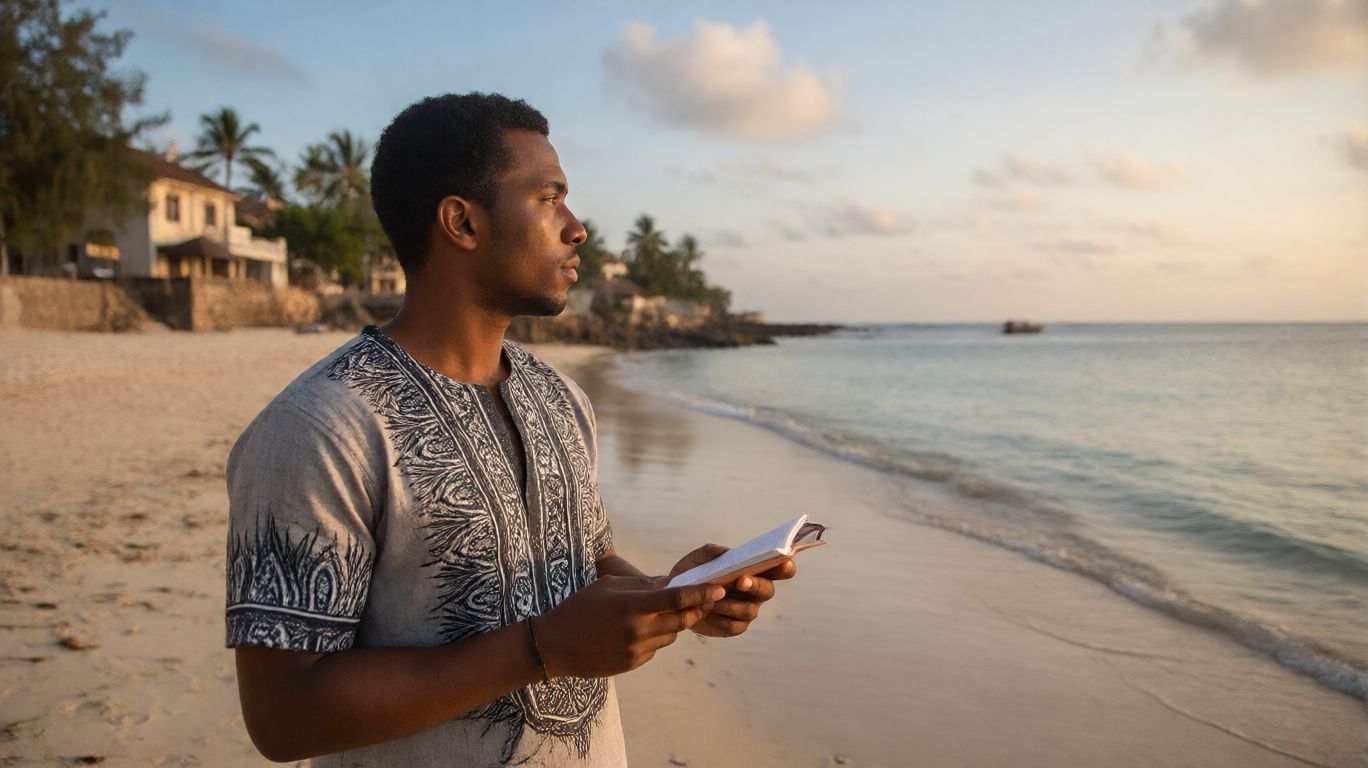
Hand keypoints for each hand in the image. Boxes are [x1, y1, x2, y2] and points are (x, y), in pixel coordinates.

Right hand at [535, 575, 723, 678]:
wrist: (554, 646)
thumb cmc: (579, 608)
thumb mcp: (609, 586)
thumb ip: (642, 585)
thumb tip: (671, 583)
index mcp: (632, 605)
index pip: (677, 599)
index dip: (702, 593)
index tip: (719, 588)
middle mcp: (638, 630)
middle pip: (682, 620)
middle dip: (697, 608)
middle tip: (706, 599)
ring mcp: (636, 650)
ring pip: (671, 635)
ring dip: (674, 624)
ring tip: (659, 613)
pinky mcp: (633, 664)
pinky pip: (656, 648)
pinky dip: (656, 638)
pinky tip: (638, 631)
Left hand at [669, 544, 796, 637]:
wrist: (676, 596)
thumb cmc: (693, 573)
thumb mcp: (698, 559)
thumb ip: (711, 552)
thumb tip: (726, 552)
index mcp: (753, 571)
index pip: (777, 569)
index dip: (785, 567)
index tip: (784, 561)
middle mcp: (755, 592)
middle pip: (768, 590)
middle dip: (756, 585)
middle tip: (741, 580)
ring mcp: (746, 610)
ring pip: (750, 611)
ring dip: (733, 605)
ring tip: (713, 600)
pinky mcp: (734, 627)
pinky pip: (734, 626)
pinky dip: (720, 619)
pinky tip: (708, 612)